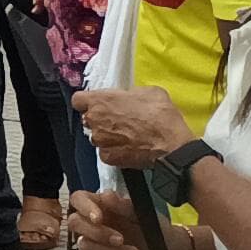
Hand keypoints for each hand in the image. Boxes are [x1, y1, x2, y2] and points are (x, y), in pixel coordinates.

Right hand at [64, 187, 158, 249]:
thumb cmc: (155, 228)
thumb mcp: (143, 214)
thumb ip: (124, 205)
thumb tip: (106, 195)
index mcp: (99, 205)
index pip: (78, 199)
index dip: (84, 207)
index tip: (98, 218)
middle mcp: (91, 223)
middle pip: (74, 223)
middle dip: (96, 233)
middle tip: (120, 239)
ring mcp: (92, 243)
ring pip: (84, 246)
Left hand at [75, 84, 192, 171]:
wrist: (172, 144)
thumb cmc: (160, 116)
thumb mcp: (148, 92)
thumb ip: (129, 93)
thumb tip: (128, 97)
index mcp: (100, 101)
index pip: (78, 99)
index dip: (88, 102)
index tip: (98, 104)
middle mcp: (94, 120)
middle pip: (88, 118)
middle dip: (100, 119)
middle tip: (119, 120)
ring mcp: (99, 140)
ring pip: (97, 136)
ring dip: (107, 135)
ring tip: (127, 135)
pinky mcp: (107, 157)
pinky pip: (106, 152)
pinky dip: (115, 150)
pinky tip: (129, 147)